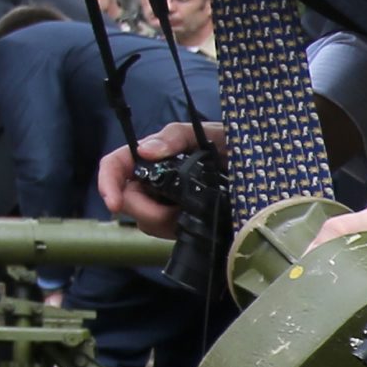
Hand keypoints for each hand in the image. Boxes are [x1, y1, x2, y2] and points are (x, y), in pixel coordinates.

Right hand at [97, 119, 221, 235]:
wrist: (259, 169)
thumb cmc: (230, 146)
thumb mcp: (206, 134)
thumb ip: (175, 137)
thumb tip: (144, 150)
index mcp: (153, 157)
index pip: (116, 166)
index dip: (107, 184)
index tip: (114, 204)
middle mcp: (154, 181)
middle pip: (128, 201)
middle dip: (146, 211)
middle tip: (173, 212)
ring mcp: (166, 203)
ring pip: (146, 221)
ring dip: (164, 222)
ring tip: (192, 212)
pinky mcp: (181, 222)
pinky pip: (168, 232)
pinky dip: (178, 230)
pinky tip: (196, 222)